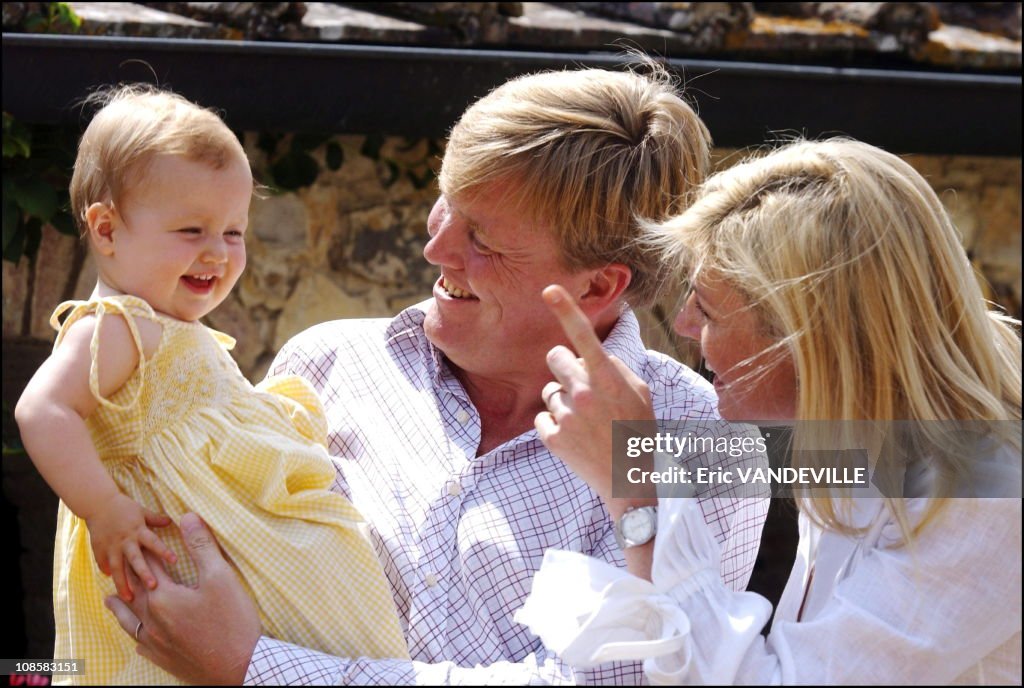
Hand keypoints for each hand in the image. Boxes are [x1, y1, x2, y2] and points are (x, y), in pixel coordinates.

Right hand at [84, 492, 175, 600]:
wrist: (98, 504)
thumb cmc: (124, 507)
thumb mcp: (142, 511)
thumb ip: (156, 519)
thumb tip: (171, 522)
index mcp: (138, 530)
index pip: (153, 542)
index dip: (164, 551)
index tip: (175, 561)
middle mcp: (125, 540)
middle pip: (135, 559)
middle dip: (144, 573)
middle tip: (153, 587)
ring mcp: (111, 547)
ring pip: (117, 568)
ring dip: (123, 584)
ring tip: (129, 598)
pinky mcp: (99, 550)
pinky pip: (104, 566)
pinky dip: (109, 576)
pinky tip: (114, 590)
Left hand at [105, 513, 261, 684]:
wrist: (239, 667)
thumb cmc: (232, 621)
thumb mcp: (220, 577)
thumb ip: (201, 546)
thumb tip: (188, 518)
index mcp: (163, 597)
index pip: (150, 565)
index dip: (147, 549)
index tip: (140, 537)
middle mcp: (152, 620)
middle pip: (133, 592)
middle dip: (128, 575)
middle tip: (118, 564)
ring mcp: (156, 642)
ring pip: (129, 620)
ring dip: (120, 607)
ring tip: (111, 599)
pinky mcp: (164, 659)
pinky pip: (140, 644)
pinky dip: (135, 634)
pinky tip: (137, 635)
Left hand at [535, 285, 656, 510]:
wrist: (631, 482)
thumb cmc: (638, 432)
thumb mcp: (640, 394)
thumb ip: (614, 368)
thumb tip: (589, 357)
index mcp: (607, 379)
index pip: (583, 336)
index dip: (566, 310)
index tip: (549, 289)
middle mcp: (583, 394)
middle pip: (555, 358)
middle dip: (564, 366)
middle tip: (580, 386)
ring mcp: (566, 417)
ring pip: (550, 391)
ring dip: (563, 400)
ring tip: (586, 421)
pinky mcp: (553, 438)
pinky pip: (543, 417)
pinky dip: (555, 424)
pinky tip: (576, 437)